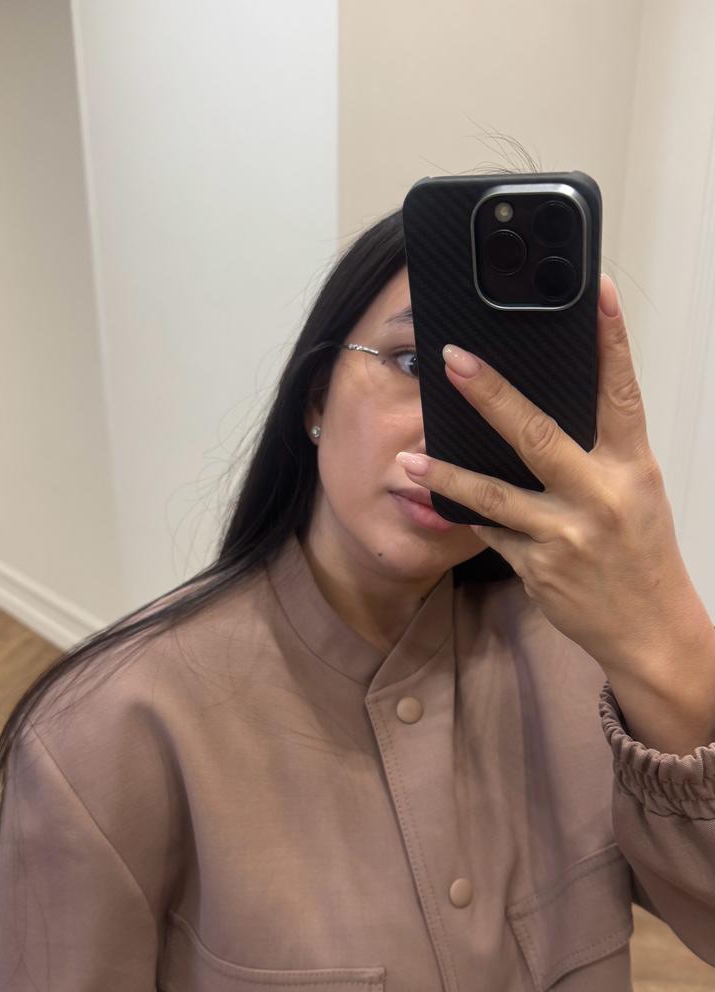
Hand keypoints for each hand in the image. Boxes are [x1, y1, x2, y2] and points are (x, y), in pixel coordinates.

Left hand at [396, 274, 703, 675]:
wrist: (648, 629)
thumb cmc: (641, 552)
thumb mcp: (635, 492)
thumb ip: (600, 453)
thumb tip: (548, 410)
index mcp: (630, 468)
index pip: (621, 394)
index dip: (612, 341)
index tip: (598, 293)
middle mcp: (597, 497)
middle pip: (537, 435)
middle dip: (491, 394)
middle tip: (453, 359)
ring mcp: (564, 535)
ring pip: (493, 496)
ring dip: (448, 475)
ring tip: (411, 458)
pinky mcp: (537, 568)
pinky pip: (492, 533)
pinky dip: (471, 515)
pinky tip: (447, 503)